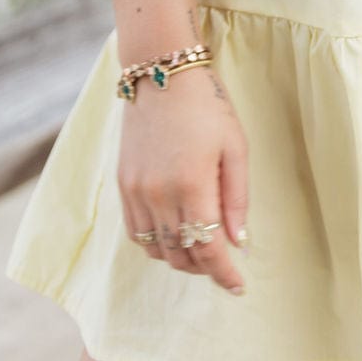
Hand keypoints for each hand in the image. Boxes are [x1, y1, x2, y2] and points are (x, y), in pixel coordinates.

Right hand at [117, 60, 250, 293]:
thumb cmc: (207, 106)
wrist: (162, 73)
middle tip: (224, 265)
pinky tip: (174, 233)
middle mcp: (158, 195)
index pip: (208, 250)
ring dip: (180, 258)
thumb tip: (239, 242)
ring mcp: (136, 191)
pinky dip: (156, 243)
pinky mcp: (122, 184)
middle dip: (205, 268)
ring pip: (156, 249)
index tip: (238, 287)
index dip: (224, 274)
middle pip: (181, 255)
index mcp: (192, 186)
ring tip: (202, 250)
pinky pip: (136, 232)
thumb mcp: (235, 147)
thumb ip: (237, 199)